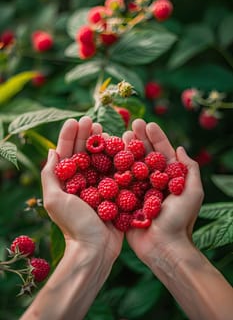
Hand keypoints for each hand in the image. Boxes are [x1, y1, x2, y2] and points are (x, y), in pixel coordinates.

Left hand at [41, 116, 122, 263]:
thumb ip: (50, 175)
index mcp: (68, 181)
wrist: (96, 248)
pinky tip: (121, 145)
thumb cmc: (73, 225)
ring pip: (101, 158)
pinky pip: (117, 170)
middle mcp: (83, 180)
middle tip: (91, 121)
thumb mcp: (55, 200)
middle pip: (84, 152)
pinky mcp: (116, 191)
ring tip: (104, 129)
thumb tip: (51, 151)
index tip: (74, 121)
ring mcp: (100, 185)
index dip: (69, 136)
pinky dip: (118, 157)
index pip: (67, 154)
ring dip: (102, 143)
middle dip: (86, 135)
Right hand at [123, 119, 203, 266]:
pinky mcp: (124, 200)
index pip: (162, 153)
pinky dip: (114, 168)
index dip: (156, 138)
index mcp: (168, 178)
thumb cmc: (180, 220)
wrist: (163, 247)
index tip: (148, 124)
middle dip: (139, 139)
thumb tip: (180, 148)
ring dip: (125, 149)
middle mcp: (152, 181)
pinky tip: (108, 155)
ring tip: (120, 134)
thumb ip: (190, 170)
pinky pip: (118, 181)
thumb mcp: (193, 192)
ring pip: (130, 165)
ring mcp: (137, 189)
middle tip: (132, 124)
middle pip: (144, 155)